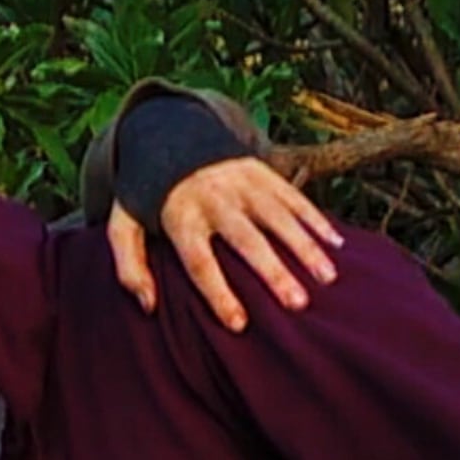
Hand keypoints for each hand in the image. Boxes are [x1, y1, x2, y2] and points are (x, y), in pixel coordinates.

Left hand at [107, 156, 342, 332]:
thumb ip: (128, 266)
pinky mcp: (263, 172)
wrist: (169, 134)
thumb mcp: (122, 225)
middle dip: (273, 272)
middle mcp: (215, 199)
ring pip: (279, 217)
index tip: (239, 324)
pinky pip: (294, 197)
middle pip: (247, 240)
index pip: (201, 262)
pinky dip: (316, 220)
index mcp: (181, 217)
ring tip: (327, 279)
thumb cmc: (148, 197)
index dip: (218, 294)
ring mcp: (243, 183)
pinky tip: (336, 245)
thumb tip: (148, 305)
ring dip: (305, 247)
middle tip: (297, 305)